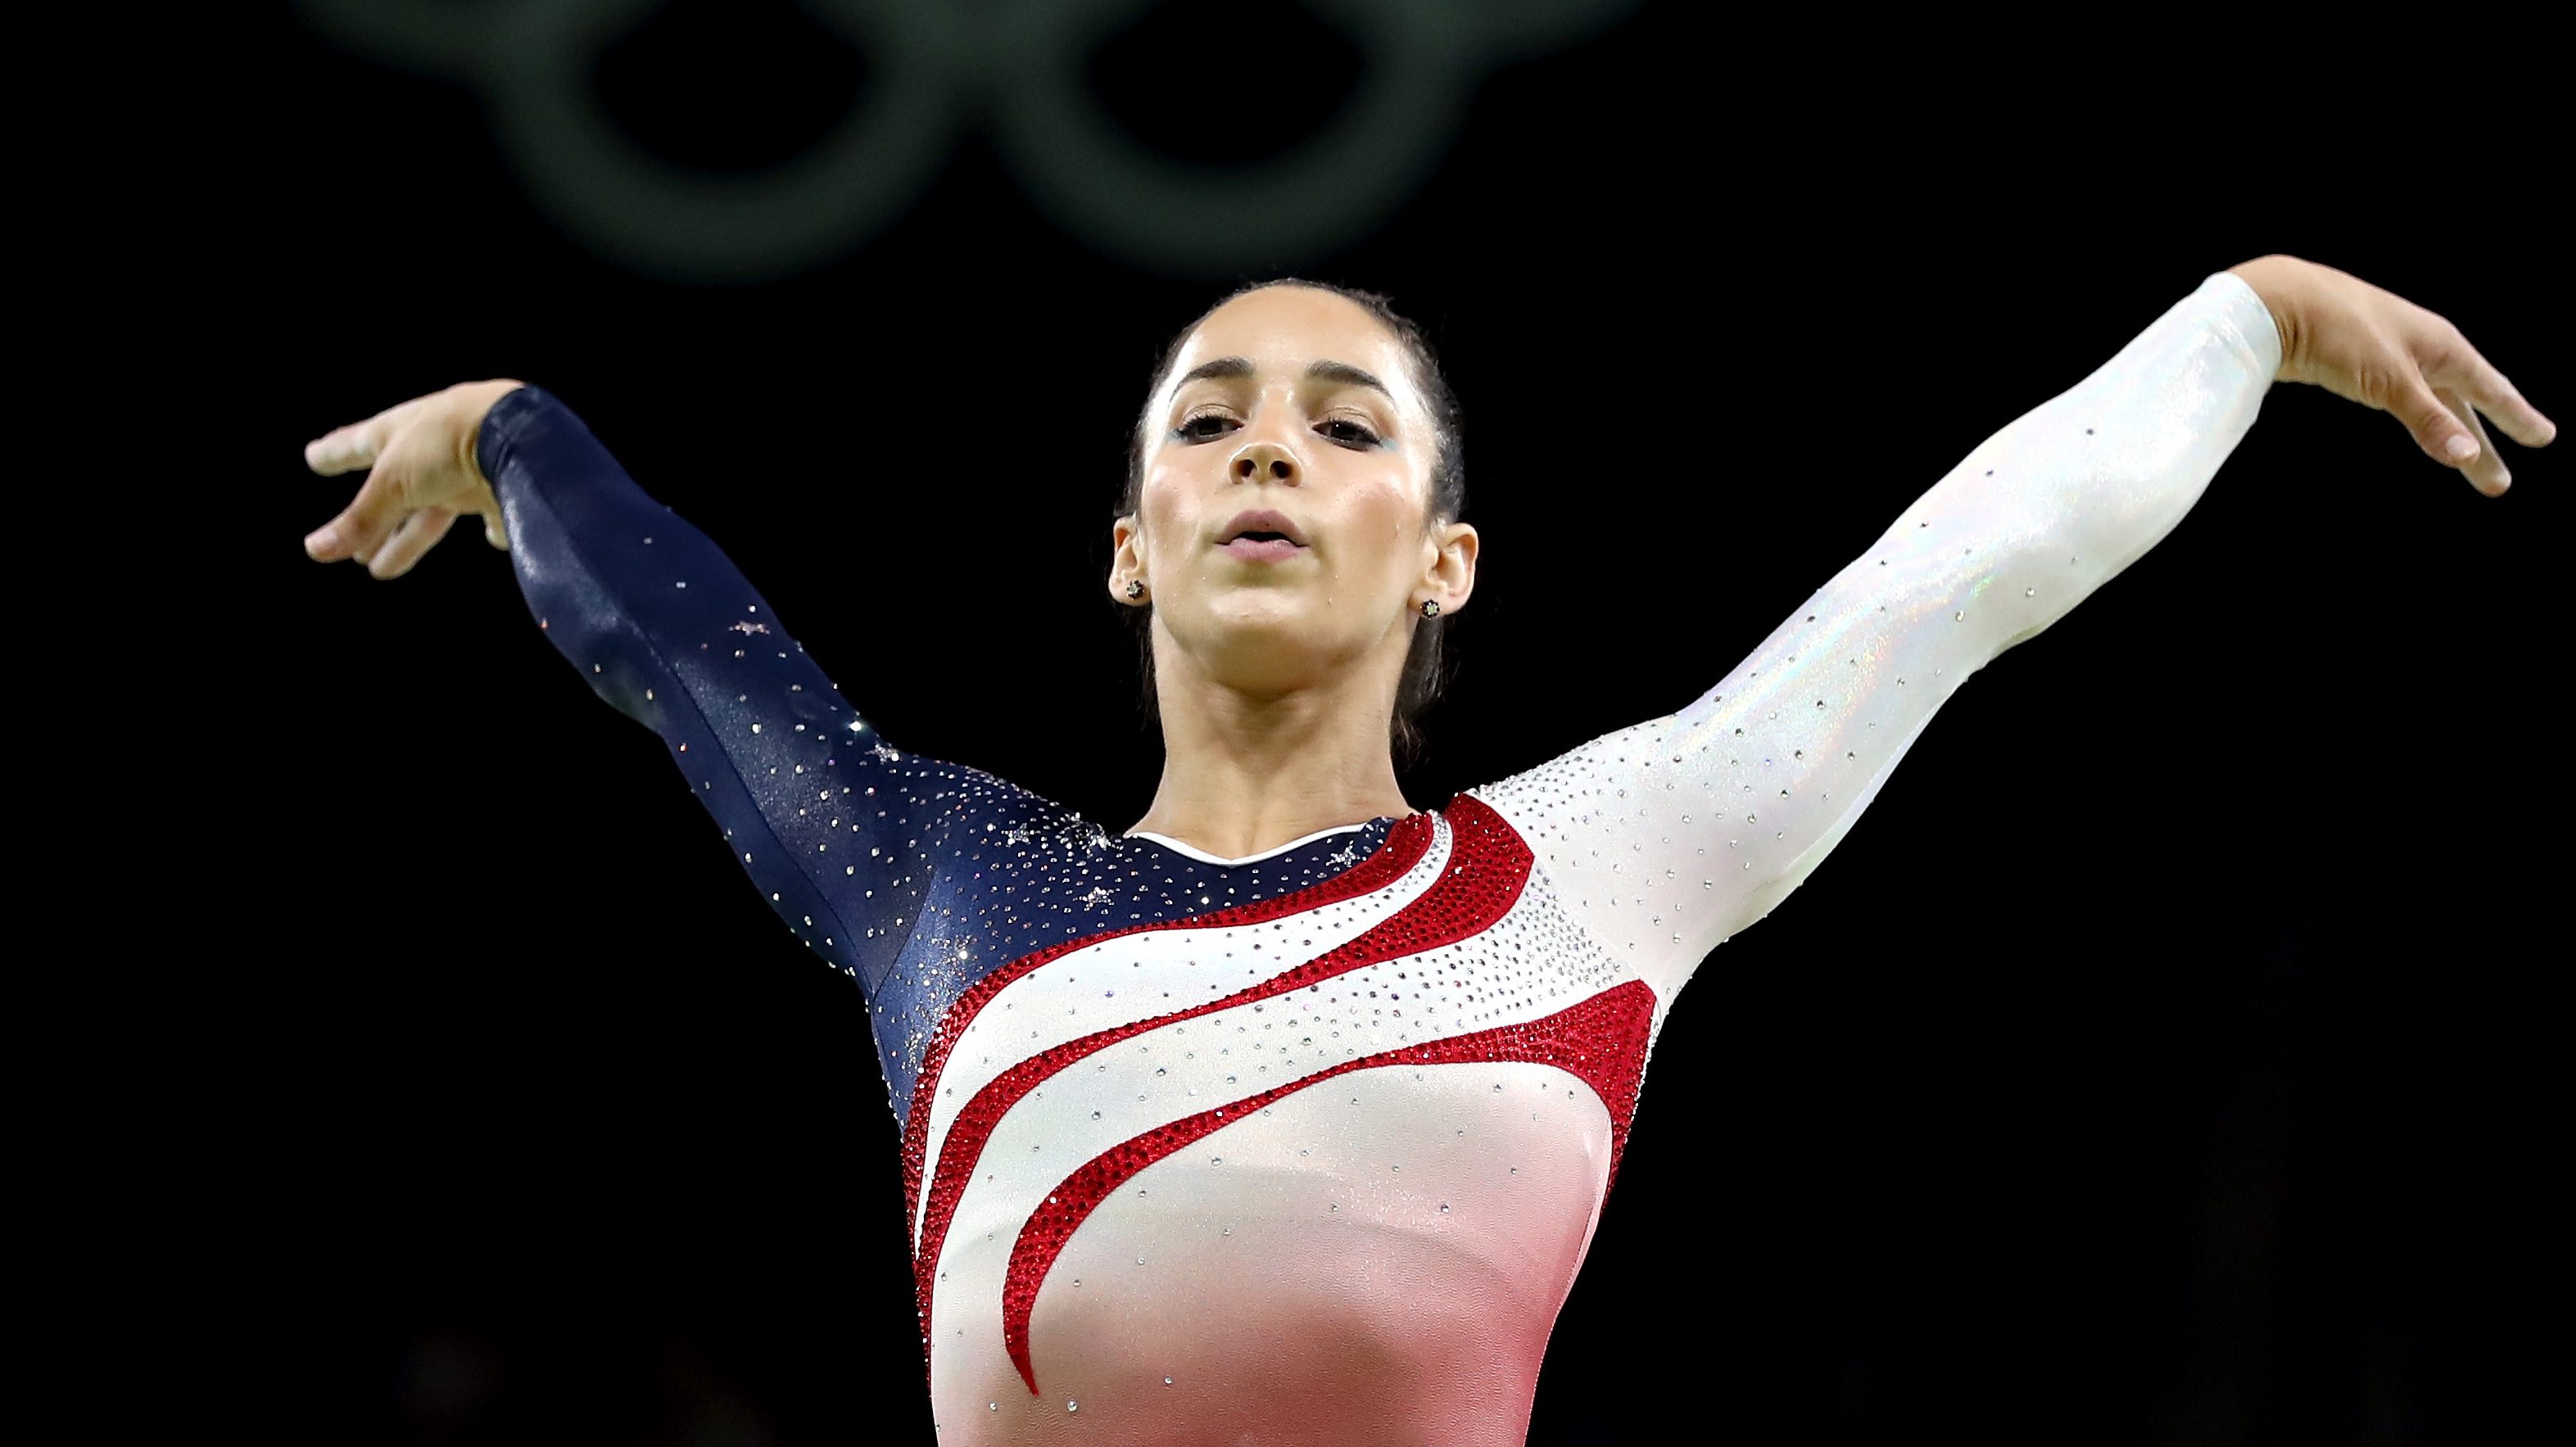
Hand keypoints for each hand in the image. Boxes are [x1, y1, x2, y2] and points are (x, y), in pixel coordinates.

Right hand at [303, 380, 523, 577]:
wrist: (525, 436)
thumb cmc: (449, 444)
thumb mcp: (394, 484)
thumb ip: (360, 521)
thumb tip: (314, 551)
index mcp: (400, 431)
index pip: (356, 444)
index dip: (335, 454)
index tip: (314, 456)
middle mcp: (434, 447)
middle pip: (395, 492)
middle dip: (372, 522)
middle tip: (354, 548)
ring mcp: (471, 467)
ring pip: (433, 511)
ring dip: (407, 540)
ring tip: (380, 569)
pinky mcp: (505, 490)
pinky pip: (495, 512)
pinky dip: (492, 527)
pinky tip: (494, 537)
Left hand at [2226, 256, 2552, 496]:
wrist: (2275, 304)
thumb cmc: (2339, 334)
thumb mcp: (2390, 381)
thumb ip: (2429, 419)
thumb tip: (2467, 457)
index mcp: (2441, 346)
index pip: (2489, 389)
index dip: (2516, 417)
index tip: (2543, 438)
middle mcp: (2422, 346)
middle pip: (2462, 403)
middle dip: (2482, 444)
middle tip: (2498, 484)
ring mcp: (2390, 352)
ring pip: (2431, 400)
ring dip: (2448, 432)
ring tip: (2465, 460)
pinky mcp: (2357, 361)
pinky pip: (2402, 394)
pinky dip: (2418, 414)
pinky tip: (2419, 419)